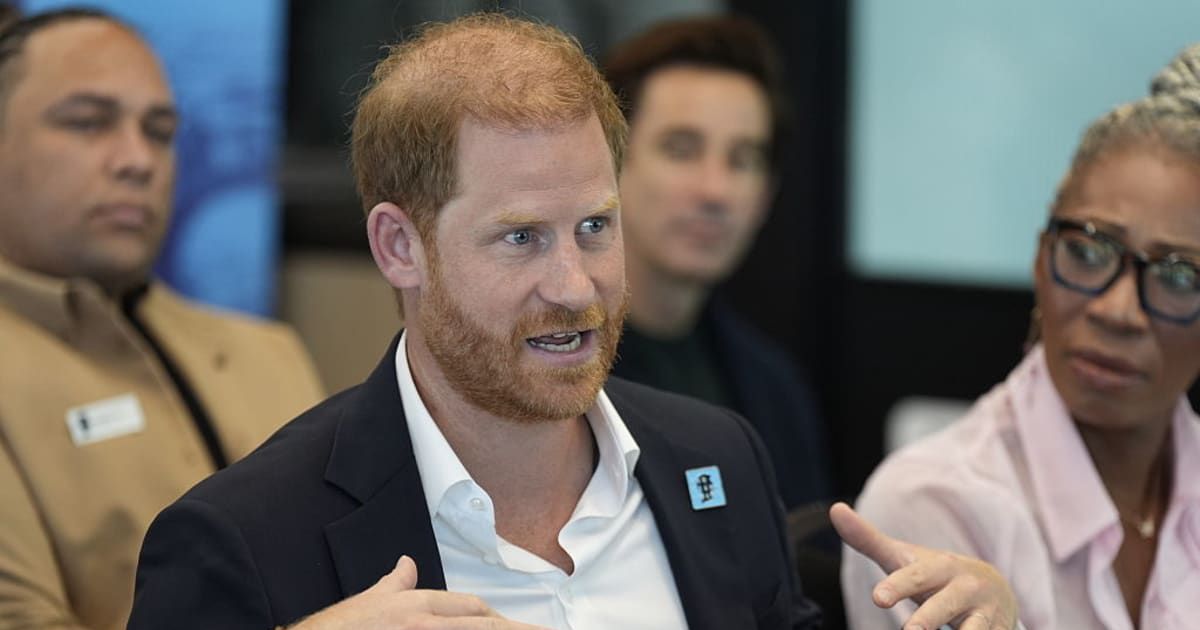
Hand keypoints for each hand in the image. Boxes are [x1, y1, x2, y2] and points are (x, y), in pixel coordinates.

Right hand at [289, 556, 547, 629]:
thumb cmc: (340, 628)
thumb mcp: (371, 602)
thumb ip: (395, 585)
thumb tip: (406, 564)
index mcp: (417, 607)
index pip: (471, 609)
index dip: (498, 618)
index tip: (521, 626)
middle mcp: (426, 625)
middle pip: (483, 626)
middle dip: (516, 629)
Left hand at [830, 502, 1016, 629]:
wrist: (996, 591)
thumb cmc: (937, 576)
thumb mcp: (907, 559)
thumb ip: (869, 540)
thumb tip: (835, 509)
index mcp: (941, 567)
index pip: (916, 576)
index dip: (898, 586)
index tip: (879, 598)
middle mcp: (966, 588)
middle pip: (944, 606)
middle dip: (927, 619)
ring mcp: (985, 614)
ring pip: (974, 629)